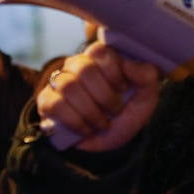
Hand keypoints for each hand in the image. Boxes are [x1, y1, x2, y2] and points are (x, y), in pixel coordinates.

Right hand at [35, 41, 161, 151]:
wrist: (110, 143)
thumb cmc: (127, 113)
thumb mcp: (146, 97)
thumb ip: (146, 76)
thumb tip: (128, 64)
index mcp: (101, 58)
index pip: (99, 50)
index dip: (112, 72)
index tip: (123, 89)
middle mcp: (77, 65)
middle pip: (84, 68)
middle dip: (104, 96)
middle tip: (114, 111)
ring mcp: (59, 82)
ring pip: (69, 86)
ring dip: (91, 111)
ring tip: (102, 123)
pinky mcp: (47, 101)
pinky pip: (56, 104)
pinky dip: (76, 121)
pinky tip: (86, 129)